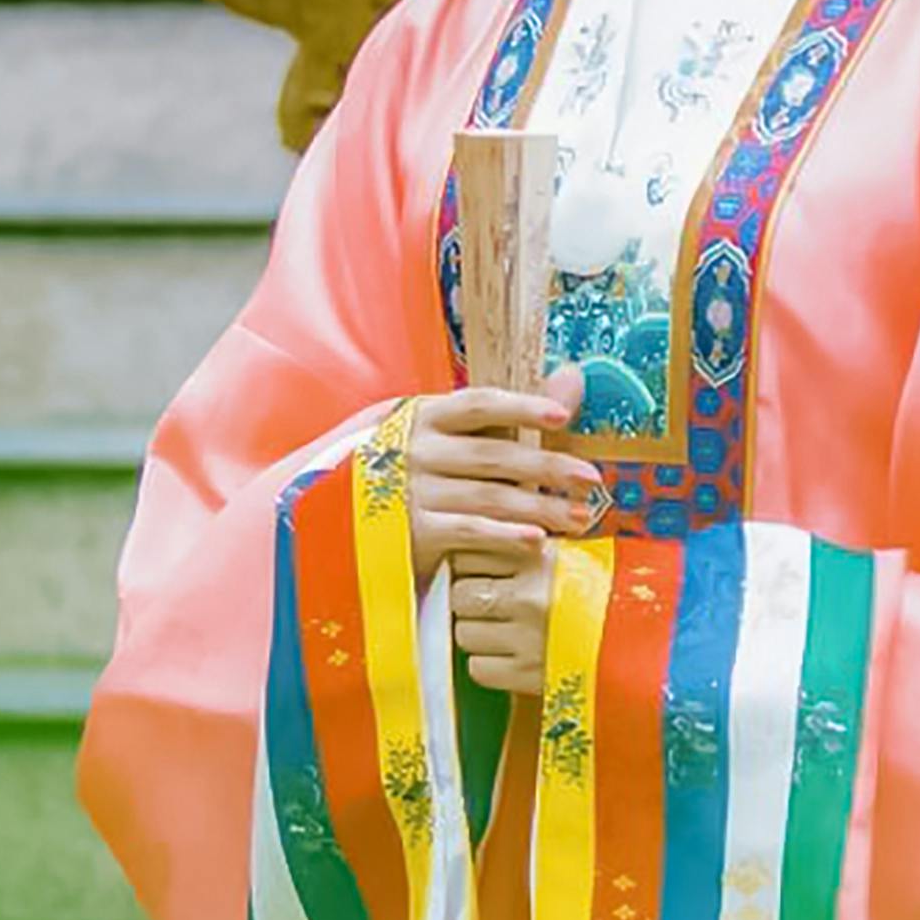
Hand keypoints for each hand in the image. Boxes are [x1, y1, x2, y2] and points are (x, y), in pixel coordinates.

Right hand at [404, 383, 597, 696]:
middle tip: (591, 479)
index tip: (561, 417)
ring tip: (577, 517)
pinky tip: (537, 542)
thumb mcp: (436, 430)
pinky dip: (504, 536)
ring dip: (538, 507)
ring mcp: (410, 491)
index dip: (522, 407)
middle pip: (494, 455)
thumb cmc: (399, 467)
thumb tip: (574, 377)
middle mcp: (415, 449)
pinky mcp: (409, 532)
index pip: (478, 404)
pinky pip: (467, 531)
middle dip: (548, 467)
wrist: (328, 515)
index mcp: (421, 415)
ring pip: (488, 496)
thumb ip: (501, 413)